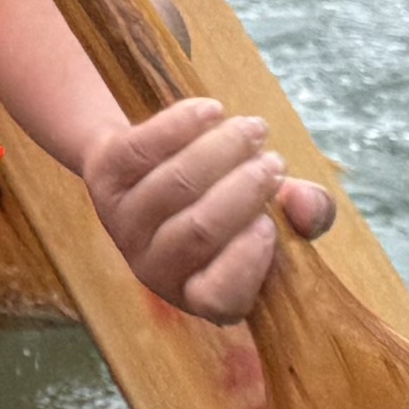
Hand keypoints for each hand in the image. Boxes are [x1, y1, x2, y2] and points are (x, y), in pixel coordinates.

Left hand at [80, 97, 335, 327]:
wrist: (150, 163)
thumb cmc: (226, 202)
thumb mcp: (272, 212)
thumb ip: (303, 216)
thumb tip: (306, 206)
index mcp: (198, 292)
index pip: (219, 298)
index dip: (245, 262)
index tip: (269, 224)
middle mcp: (153, 268)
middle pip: (197, 232)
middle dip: (242, 192)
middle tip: (274, 162)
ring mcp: (122, 224)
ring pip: (173, 186)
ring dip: (221, 151)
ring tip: (254, 129)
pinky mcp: (102, 177)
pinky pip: (142, 149)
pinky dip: (181, 125)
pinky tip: (213, 110)